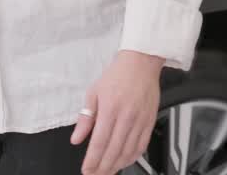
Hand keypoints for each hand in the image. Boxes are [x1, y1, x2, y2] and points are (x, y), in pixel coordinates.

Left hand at [71, 50, 163, 174]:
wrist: (142, 62)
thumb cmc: (118, 75)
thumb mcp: (94, 92)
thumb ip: (85, 118)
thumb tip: (77, 138)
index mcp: (110, 108)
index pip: (99, 142)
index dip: (92, 160)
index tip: (87, 170)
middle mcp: (126, 116)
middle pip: (114, 150)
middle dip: (103, 167)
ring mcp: (140, 119)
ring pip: (129, 150)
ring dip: (117, 165)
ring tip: (108, 171)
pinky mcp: (150, 120)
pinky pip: (142, 144)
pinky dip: (133, 156)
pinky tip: (125, 161)